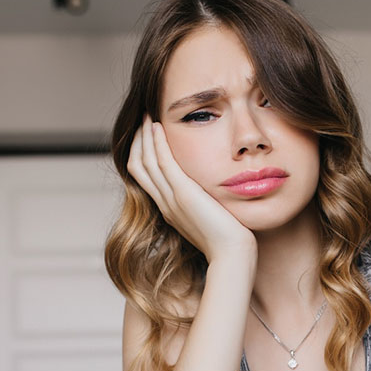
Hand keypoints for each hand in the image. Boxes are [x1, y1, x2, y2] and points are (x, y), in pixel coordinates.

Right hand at [126, 116, 255, 262]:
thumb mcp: (210, 215)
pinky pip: (162, 163)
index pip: (143, 176)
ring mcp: (171, 199)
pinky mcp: (183, 194)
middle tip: (143, 118)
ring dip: (144, 137)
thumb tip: (211, 190)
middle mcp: (165, 203)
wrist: (232, 254)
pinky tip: (158, 127)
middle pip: (137, 166)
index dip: (142, 152)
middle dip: (138, 140)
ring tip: (148, 116)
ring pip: (144, 162)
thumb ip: (204, 201)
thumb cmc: (229, 238)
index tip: (149, 133)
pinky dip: (157, 143)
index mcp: (169, 208)